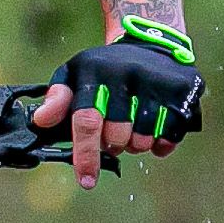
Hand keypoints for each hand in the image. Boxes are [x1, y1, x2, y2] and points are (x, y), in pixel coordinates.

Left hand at [31, 24, 200, 184]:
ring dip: (136, 143)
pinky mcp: (184, 90)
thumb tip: (40, 121)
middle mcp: (128, 73)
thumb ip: (57, 98)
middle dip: (113, 144)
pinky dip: (160, 142)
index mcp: (96, 70)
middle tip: (114, 132)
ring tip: (134, 126)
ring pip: (143, 140)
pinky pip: (170, 136)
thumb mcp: (75, 74)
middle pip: (117, 137)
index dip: (86, 154)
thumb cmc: (106, 68)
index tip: (86, 180)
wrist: (153, 42)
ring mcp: (158, 81)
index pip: (87, 120)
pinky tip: (155, 129)